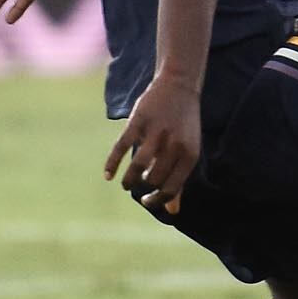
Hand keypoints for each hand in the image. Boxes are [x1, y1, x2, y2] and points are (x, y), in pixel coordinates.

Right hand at [103, 71, 202, 212]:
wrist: (179, 86)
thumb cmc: (183, 125)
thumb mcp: (187, 152)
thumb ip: (179, 182)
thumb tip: (173, 212)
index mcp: (189, 154)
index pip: (171, 188)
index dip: (157, 200)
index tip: (146, 201)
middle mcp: (174, 145)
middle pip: (153, 179)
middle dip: (143, 187)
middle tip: (138, 186)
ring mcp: (156, 132)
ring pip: (138, 166)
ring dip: (129, 180)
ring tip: (126, 184)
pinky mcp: (138, 121)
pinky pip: (122, 147)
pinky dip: (112, 163)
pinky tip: (108, 175)